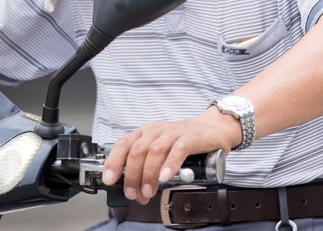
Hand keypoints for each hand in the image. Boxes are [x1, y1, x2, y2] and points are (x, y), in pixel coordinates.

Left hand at [101, 110, 239, 204]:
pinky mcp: (191, 137)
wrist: (213, 129)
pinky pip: (178, 149)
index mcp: (145, 133)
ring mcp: (173, 133)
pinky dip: (170, 164)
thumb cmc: (183, 142)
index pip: (124, 144)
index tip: (109, 179)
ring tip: (148, 191)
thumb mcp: (160, 150)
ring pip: (155, 150)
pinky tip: (166, 177)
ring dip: (149, 173)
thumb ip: (146, 166)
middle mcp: (156, 131)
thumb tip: (134, 188)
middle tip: (133, 193)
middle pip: (137, 151)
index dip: (114, 162)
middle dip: (132, 175)